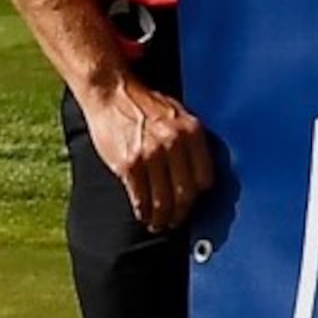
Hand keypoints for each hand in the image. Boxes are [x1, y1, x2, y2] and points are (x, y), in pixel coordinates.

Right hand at [78, 72, 215, 234]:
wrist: (112, 92)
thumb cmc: (145, 103)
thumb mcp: (179, 115)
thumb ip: (191, 141)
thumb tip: (199, 172)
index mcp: (192, 132)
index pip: (205, 178)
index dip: (200, 196)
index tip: (194, 203)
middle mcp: (175, 144)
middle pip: (186, 193)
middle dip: (182, 214)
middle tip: (177, 222)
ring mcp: (151, 155)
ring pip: (163, 200)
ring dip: (162, 219)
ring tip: (160, 225)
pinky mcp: (128, 163)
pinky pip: (140, 197)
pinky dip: (143, 212)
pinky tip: (143, 216)